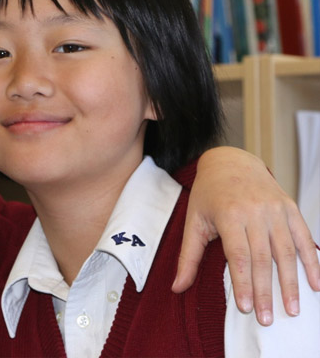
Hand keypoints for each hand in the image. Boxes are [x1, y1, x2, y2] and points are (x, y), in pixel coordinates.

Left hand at [172, 146, 319, 324]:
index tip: (247, 308)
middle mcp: (255, 211)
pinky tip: (314, 284)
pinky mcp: (290, 208)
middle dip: (266, 291)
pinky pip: (304, 238)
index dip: (244, 284)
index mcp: (229, 214)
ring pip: (286, 252)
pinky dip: (311, 262)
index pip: (238, 256)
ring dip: (291, 283)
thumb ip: (187, 257)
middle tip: (266, 319)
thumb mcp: (193, 221)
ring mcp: (276, 209)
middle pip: (263, 259)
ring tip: (292, 309)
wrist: (231, 161)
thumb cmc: (209, 194)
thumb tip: (176, 287)